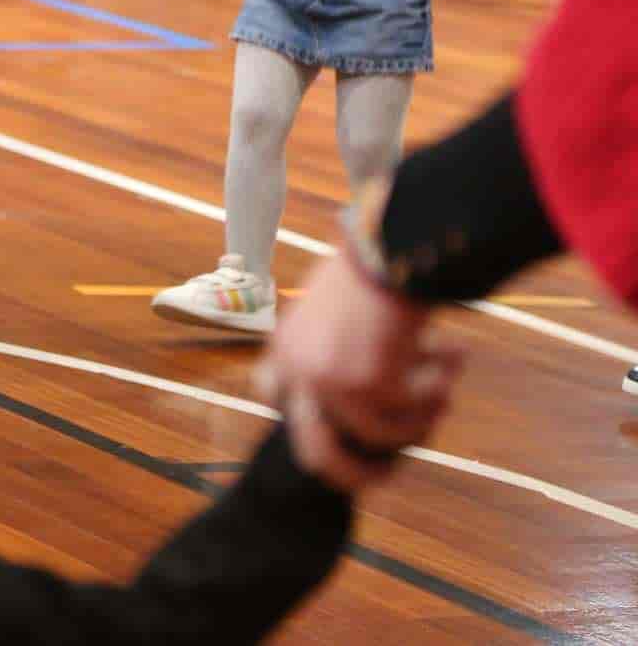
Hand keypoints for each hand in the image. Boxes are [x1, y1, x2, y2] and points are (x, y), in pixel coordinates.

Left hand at [256, 245, 462, 492]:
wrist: (390, 249)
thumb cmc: (369, 268)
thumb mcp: (327, 306)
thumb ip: (331, 345)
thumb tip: (367, 390)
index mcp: (284, 347)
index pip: (271, 394)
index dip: (306, 410)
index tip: (339, 415)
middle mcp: (300, 372)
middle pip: (316, 453)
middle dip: (355, 472)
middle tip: (388, 474)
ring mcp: (332, 384)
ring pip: (382, 436)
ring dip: (420, 416)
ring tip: (445, 386)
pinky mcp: (371, 387)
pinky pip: (414, 413)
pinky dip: (439, 390)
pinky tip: (454, 356)